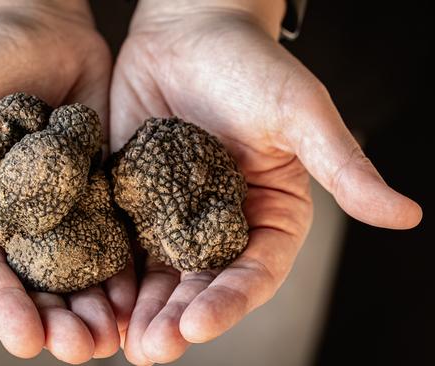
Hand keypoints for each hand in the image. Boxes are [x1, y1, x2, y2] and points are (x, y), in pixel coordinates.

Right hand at [0, 0, 135, 362]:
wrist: (40, 30)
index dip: (0, 304)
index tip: (25, 340)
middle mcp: (12, 220)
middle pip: (32, 280)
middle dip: (56, 318)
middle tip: (82, 348)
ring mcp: (59, 209)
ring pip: (75, 269)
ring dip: (95, 305)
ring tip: (115, 336)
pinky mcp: (96, 192)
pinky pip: (111, 235)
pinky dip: (124, 267)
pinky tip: (140, 294)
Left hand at [110, 0, 421, 363]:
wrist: (187, 32)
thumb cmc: (251, 65)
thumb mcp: (300, 113)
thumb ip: (343, 167)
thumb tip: (406, 215)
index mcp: (268, 214)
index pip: (254, 270)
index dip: (230, 300)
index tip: (199, 323)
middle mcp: (220, 224)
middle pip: (201, 282)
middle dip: (177, 318)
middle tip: (151, 351)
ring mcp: (171, 215)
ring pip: (157, 273)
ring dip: (140, 309)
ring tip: (119, 340)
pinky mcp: (132, 199)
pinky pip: (119, 241)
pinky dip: (108, 272)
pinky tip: (92, 297)